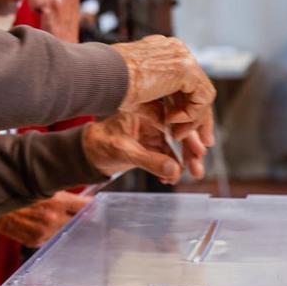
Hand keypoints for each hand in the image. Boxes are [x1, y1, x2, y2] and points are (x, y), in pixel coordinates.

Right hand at [0, 190, 91, 247]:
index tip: (98, 207)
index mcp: (56, 202)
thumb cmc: (15, 191)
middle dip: (79, 218)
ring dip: (62, 225)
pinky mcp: (36, 241)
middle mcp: (53, 219)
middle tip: (79, 214)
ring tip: (50, 216)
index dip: (93, 206)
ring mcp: (45, 232)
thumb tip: (78, 194)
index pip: (85, 206)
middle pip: (77, 221)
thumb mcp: (41, 184)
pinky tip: (39, 223)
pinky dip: (49, 232)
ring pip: (64, 230)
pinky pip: (50, 238)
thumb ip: (60, 190)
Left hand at [83, 112, 206, 184]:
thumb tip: (174, 169)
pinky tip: (169, 177)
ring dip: (184, 161)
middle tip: (198, 168)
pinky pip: (168, 154)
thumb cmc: (99, 144)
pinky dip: (171, 166)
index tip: (199, 150)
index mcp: (145, 108)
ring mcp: (153, 130)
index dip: (188, 134)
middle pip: (180, 131)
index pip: (174, 118)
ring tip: (190, 176)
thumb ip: (148, 160)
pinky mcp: (151, 143)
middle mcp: (153, 116)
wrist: (87, 153)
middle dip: (191, 151)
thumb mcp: (123, 151)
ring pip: (177, 145)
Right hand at [112, 36, 215, 145]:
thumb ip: (159, 109)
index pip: (185, 84)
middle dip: (199, 118)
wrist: (102, 77)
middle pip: (197, 89)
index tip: (185, 130)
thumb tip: (172, 126)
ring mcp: (182, 56)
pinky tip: (171, 121)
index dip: (188, 108)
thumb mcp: (140, 100)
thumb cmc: (111, 87)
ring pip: (202, 95)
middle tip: (204, 143)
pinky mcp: (186, 67)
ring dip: (192, 120)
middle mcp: (176, 51)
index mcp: (164, 52)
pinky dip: (191, 115)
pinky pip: (202, 97)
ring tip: (176, 135)